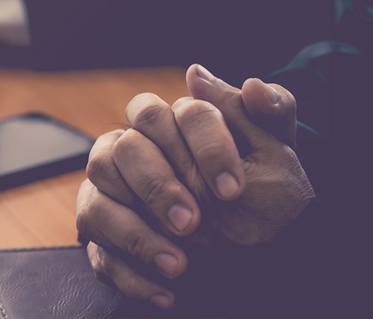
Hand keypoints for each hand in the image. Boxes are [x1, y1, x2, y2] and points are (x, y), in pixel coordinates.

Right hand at [76, 64, 314, 307]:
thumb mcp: (276, 153)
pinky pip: (99, 257)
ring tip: (180, 266)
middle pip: (120, 151)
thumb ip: (266, 112)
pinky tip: (168, 292)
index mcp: (163, 123)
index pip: (166, 113)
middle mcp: (124, 152)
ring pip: (96, 206)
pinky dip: (132, 277)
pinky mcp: (101, 240)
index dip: (200, 148)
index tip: (232, 190)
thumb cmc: (262, 190)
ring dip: (137, 237)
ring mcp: (106, 196)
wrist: (256, 243)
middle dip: (157, 188)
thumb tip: (225, 79)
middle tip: (194, 224)